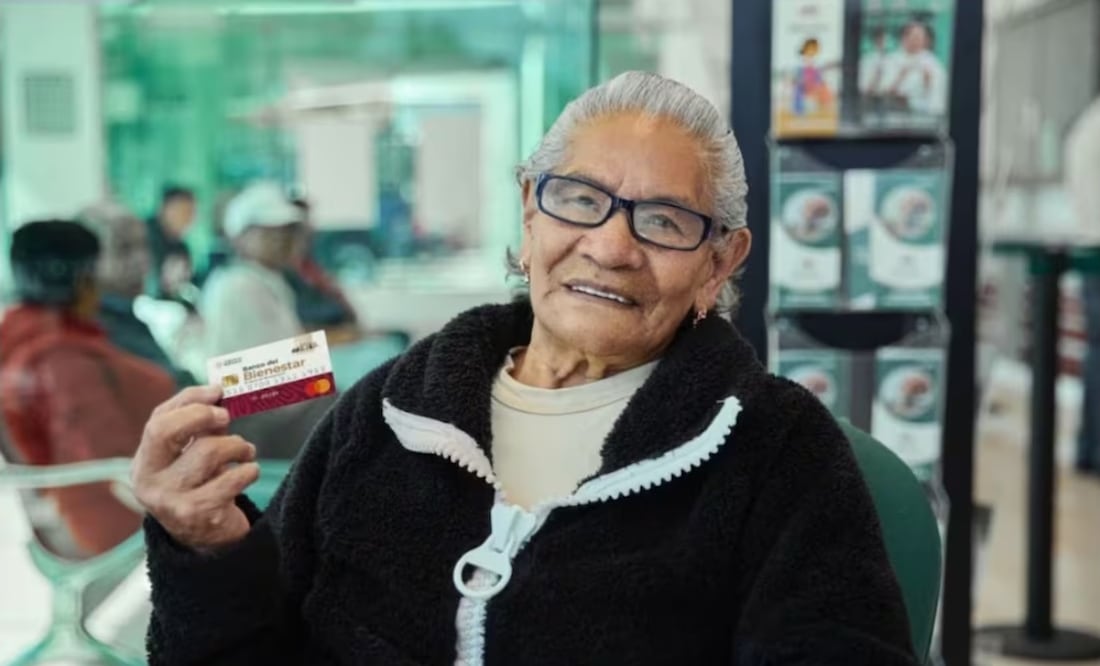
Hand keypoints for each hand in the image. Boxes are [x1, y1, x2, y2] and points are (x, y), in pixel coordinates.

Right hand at [131, 385, 259, 551]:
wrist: (208, 539)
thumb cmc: (200, 485)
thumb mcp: (190, 456)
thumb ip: (197, 425)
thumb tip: (217, 390)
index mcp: (144, 463)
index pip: (158, 421)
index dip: (189, 401)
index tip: (218, 392)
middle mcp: (149, 483)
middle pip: (165, 431)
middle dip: (201, 416)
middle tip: (226, 417)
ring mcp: (172, 501)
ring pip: (207, 452)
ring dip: (237, 446)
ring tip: (245, 451)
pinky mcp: (200, 514)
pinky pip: (232, 478)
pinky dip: (250, 470)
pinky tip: (249, 472)